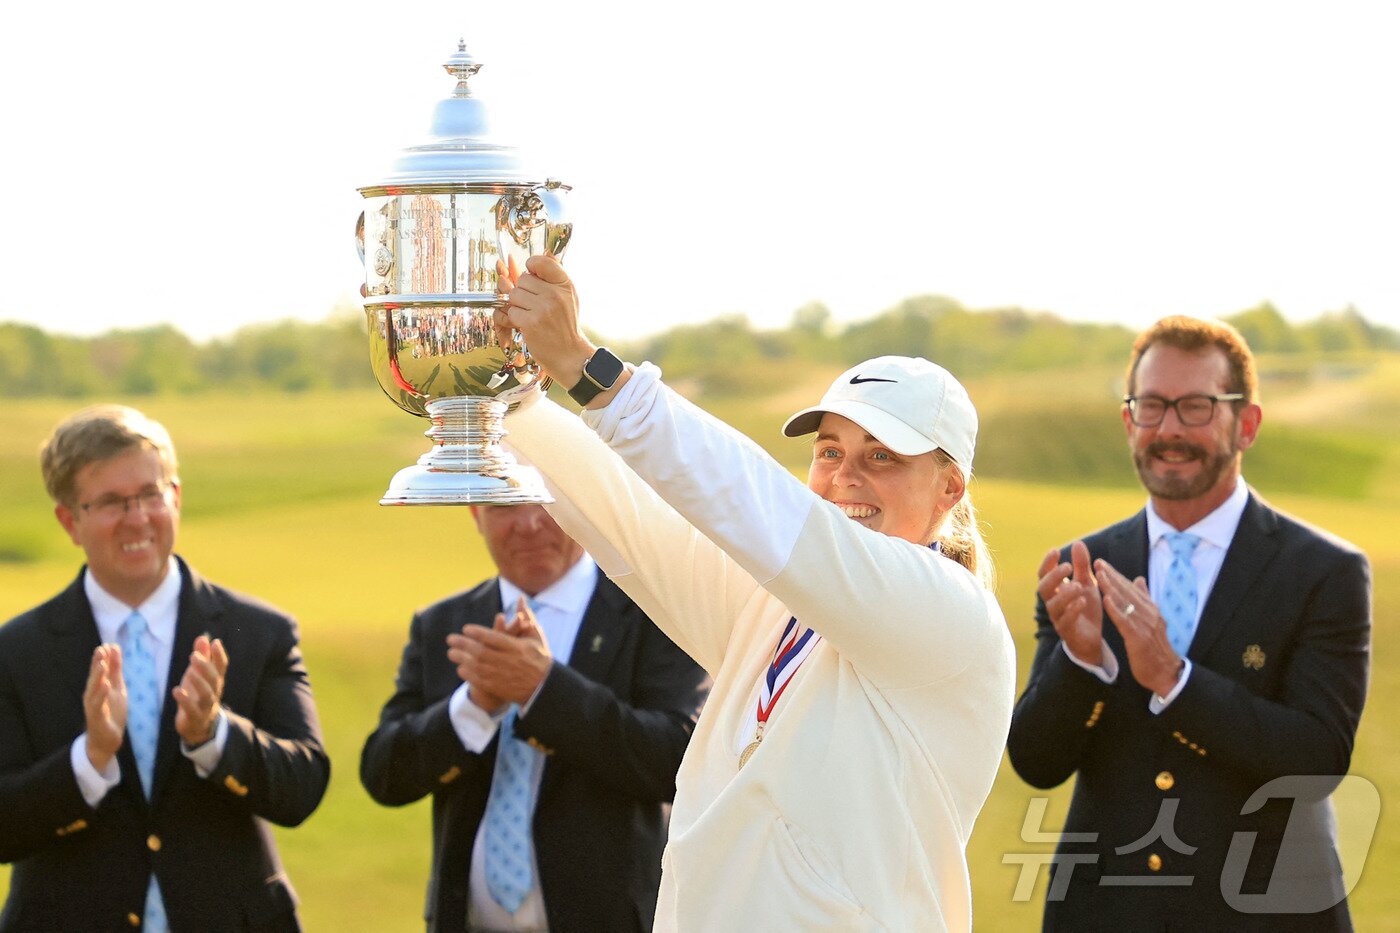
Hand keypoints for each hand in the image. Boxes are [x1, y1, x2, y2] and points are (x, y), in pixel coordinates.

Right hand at [84, 644, 126, 771]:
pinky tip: (105, 686)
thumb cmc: (111, 712)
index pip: (100, 670)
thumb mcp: (117, 687)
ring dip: (98, 676)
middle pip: (94, 677)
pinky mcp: (96, 717)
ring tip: (102, 664)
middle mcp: (92, 695)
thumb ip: (115, 670)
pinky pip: (98, 705)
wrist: (107, 740)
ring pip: (94, 689)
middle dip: (97, 663)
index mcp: (98, 687)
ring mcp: (93, 706)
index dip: (103, 658)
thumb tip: (114, 648)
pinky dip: (101, 695)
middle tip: (101, 649)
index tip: (108, 644)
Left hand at [172, 635, 226, 745]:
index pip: (221, 667)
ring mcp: (206, 706)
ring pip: (207, 694)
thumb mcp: (197, 674)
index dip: (219, 655)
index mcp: (215, 681)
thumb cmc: (197, 695)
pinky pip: (192, 709)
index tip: (215, 643)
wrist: (198, 726)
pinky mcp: (195, 717)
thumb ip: (202, 657)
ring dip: (199, 682)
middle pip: (214, 679)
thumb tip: (203, 637)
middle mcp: (214, 692)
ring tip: (189, 672)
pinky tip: (177, 691)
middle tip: (194, 655)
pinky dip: (185, 700)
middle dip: (206, 667)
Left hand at [447, 596, 552, 710]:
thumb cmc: (539, 657)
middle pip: (481, 652)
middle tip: (450, 639)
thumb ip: (526, 616)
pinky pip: (479, 680)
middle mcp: (508, 661)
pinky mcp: (498, 688)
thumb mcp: (536, 636)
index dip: (478, 633)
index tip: (466, 628)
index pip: (493, 638)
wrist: (543, 686)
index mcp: (517, 647)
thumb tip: (519, 598)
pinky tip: (460, 668)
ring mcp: (502, 676)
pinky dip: (468, 674)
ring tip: (451, 653)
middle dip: (463, 645)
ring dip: (462, 659)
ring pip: (477, 666)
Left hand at [495, 254, 594, 389]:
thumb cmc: (565, 325)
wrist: (569, 354)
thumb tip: (545, 252)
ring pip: (514, 295)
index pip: (541, 261)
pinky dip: (515, 319)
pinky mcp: (531, 323)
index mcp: (565, 284)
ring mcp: (542, 309)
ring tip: (531, 314)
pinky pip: (511, 311)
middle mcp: (555, 294)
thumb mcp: (568, 296)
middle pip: (523, 280)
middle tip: (534, 303)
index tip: (533, 275)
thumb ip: (555, 276)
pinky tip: (527, 325)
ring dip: (518, 305)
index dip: (532, 266)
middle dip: (523, 291)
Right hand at [1037, 541, 1104, 664]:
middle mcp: (1052, 603)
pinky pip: (1065, 620)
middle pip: (1043, 588)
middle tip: (1068, 567)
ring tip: (1078, 586)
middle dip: (1053, 577)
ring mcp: (1058, 617)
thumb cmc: (1086, 608)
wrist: (1092, 638)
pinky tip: (1082, 601)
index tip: (1056, 551)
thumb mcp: (1087, 584)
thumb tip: (1078, 543)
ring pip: (1052, 605)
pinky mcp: (1067, 631)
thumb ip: (1081, 566)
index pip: (1044, 574)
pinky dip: (1073, 610)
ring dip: (1065, 594)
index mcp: (1055, 590)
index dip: (1047, 563)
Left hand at [1095, 559, 1184, 696]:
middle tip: (1097, 562)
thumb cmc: (1155, 647)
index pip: (1131, 588)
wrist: (1165, 673)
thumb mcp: (1151, 620)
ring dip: (1112, 587)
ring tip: (1099, 575)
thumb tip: (1139, 579)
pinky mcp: (1140, 638)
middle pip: (1128, 591)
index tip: (1101, 563)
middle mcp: (1150, 613)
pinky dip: (1116, 609)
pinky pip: (1125, 621)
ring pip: (1126, 602)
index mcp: (1151, 609)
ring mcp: (1146, 625)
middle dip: (1112, 576)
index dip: (1116, 575)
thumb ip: (1145, 600)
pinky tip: (1105, 599)